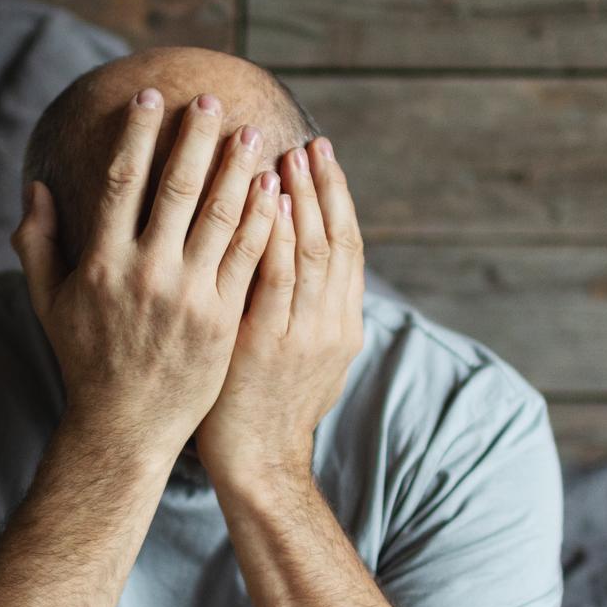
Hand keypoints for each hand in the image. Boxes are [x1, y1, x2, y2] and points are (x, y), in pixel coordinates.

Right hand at [11, 88, 282, 464]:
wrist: (126, 427)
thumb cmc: (85, 361)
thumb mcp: (49, 302)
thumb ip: (37, 243)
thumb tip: (36, 187)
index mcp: (102, 263)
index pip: (120, 181)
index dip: (137, 135)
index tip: (150, 98)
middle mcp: (146, 274)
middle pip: (176, 188)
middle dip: (194, 138)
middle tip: (209, 100)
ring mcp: (189, 296)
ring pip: (220, 216)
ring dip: (238, 169)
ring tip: (251, 134)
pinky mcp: (224, 318)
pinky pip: (248, 257)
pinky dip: (263, 219)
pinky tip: (273, 190)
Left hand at [196, 137, 364, 490]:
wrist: (258, 465)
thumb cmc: (267, 410)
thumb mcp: (304, 360)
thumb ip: (307, 311)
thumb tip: (300, 264)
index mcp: (343, 324)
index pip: (348, 247)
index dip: (338, 199)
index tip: (324, 158)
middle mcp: (332, 323)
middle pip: (336, 239)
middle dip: (323, 188)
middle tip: (310, 142)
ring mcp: (304, 333)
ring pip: (312, 251)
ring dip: (302, 198)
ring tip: (288, 155)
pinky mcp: (269, 343)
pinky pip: (277, 278)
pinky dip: (277, 235)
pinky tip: (267, 200)